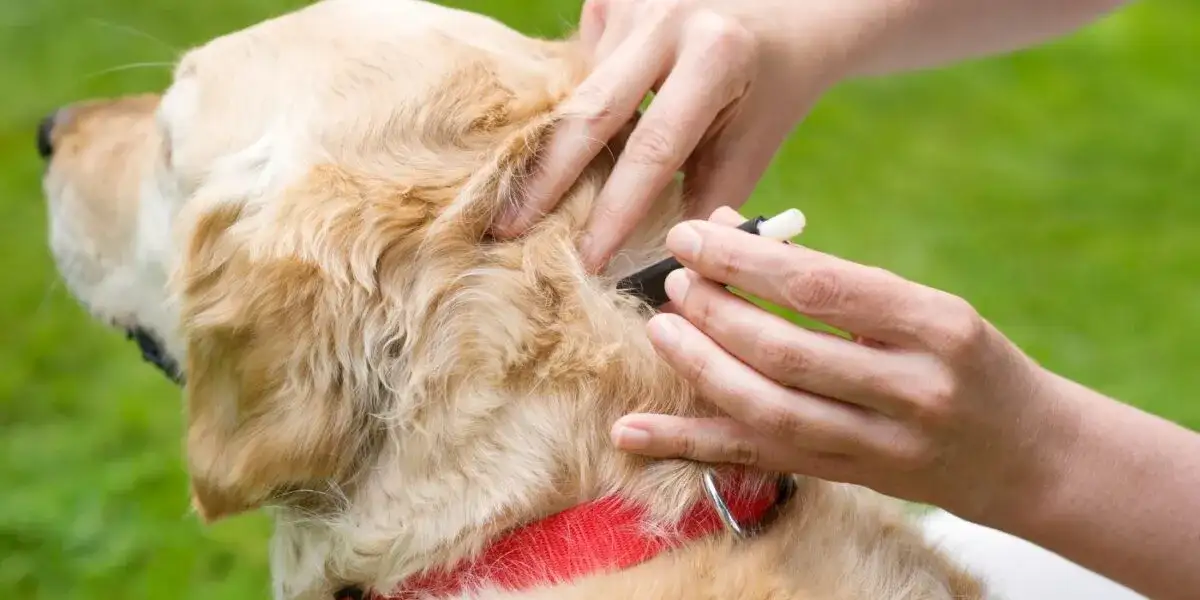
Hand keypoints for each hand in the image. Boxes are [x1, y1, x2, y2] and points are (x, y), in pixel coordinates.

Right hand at [492, 0, 854, 270]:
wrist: (790, 9)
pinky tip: (603, 119)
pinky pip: (582, 67)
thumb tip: (655, 268)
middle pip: (588, 112)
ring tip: (544, 188)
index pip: (652, 149)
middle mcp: (665, 17)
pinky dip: (588, 104)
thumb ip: (707, 201)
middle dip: (545, 178)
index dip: (614, 211)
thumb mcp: (754, 144)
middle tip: (506, 229)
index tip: (585, 260)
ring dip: (570, 142)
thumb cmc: (775, 87)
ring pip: (580, 91)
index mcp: (714, 56)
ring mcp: (631, 0)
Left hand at [611, 207, 1078, 522]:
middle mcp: (913, 389)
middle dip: (717, 314)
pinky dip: (690, 444)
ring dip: (702, 370)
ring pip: (771, 411)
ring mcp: (883, 445)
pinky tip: (633, 431)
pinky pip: (760, 460)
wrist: (1027, 454)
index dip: (745, 261)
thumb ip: (838, 283)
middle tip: (674, 283)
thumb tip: (734, 236)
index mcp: (936, 326)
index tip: (692, 235)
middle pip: (789, 352)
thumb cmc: (964, 360)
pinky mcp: (851, 479)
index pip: (823, 287)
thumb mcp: (925, 308)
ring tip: (661, 331)